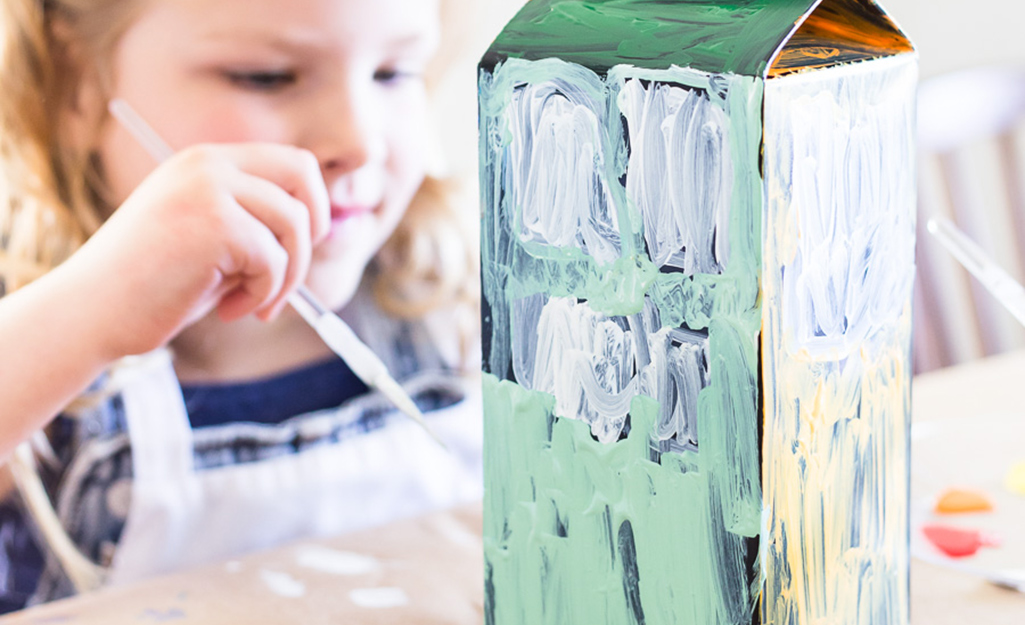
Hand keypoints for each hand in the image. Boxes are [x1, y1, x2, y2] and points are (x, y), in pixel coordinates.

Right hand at [65, 143, 329, 358]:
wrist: (91, 312)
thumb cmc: (151, 286)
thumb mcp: (209, 240)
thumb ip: (254, 222)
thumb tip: (318, 227)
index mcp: (205, 162)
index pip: (290, 161)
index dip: (309, 205)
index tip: (295, 248)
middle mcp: (208, 164)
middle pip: (303, 173)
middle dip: (312, 228)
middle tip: (290, 272)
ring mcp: (209, 189)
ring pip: (294, 224)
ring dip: (286, 276)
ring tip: (252, 304)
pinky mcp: (214, 223)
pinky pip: (273, 260)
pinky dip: (263, 294)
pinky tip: (230, 310)